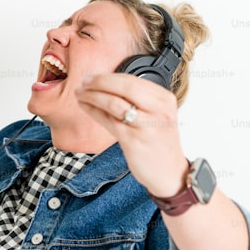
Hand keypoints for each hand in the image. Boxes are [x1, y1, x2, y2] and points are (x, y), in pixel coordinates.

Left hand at [75, 73, 188, 197]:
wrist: (169, 172)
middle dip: (99, 82)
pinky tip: (85, 107)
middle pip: (123, 86)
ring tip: (80, 94)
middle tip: (83, 82)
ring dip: (92, 96)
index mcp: (165, 99)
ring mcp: (146, 124)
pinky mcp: (133, 139)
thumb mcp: (157, 115)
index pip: (132, 79)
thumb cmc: (159, 142)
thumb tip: (107, 83)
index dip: (109, 77)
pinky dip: (93, 111)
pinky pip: (108, 120)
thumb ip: (138, 99)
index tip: (93, 77)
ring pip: (113, 102)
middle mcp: (158, 109)